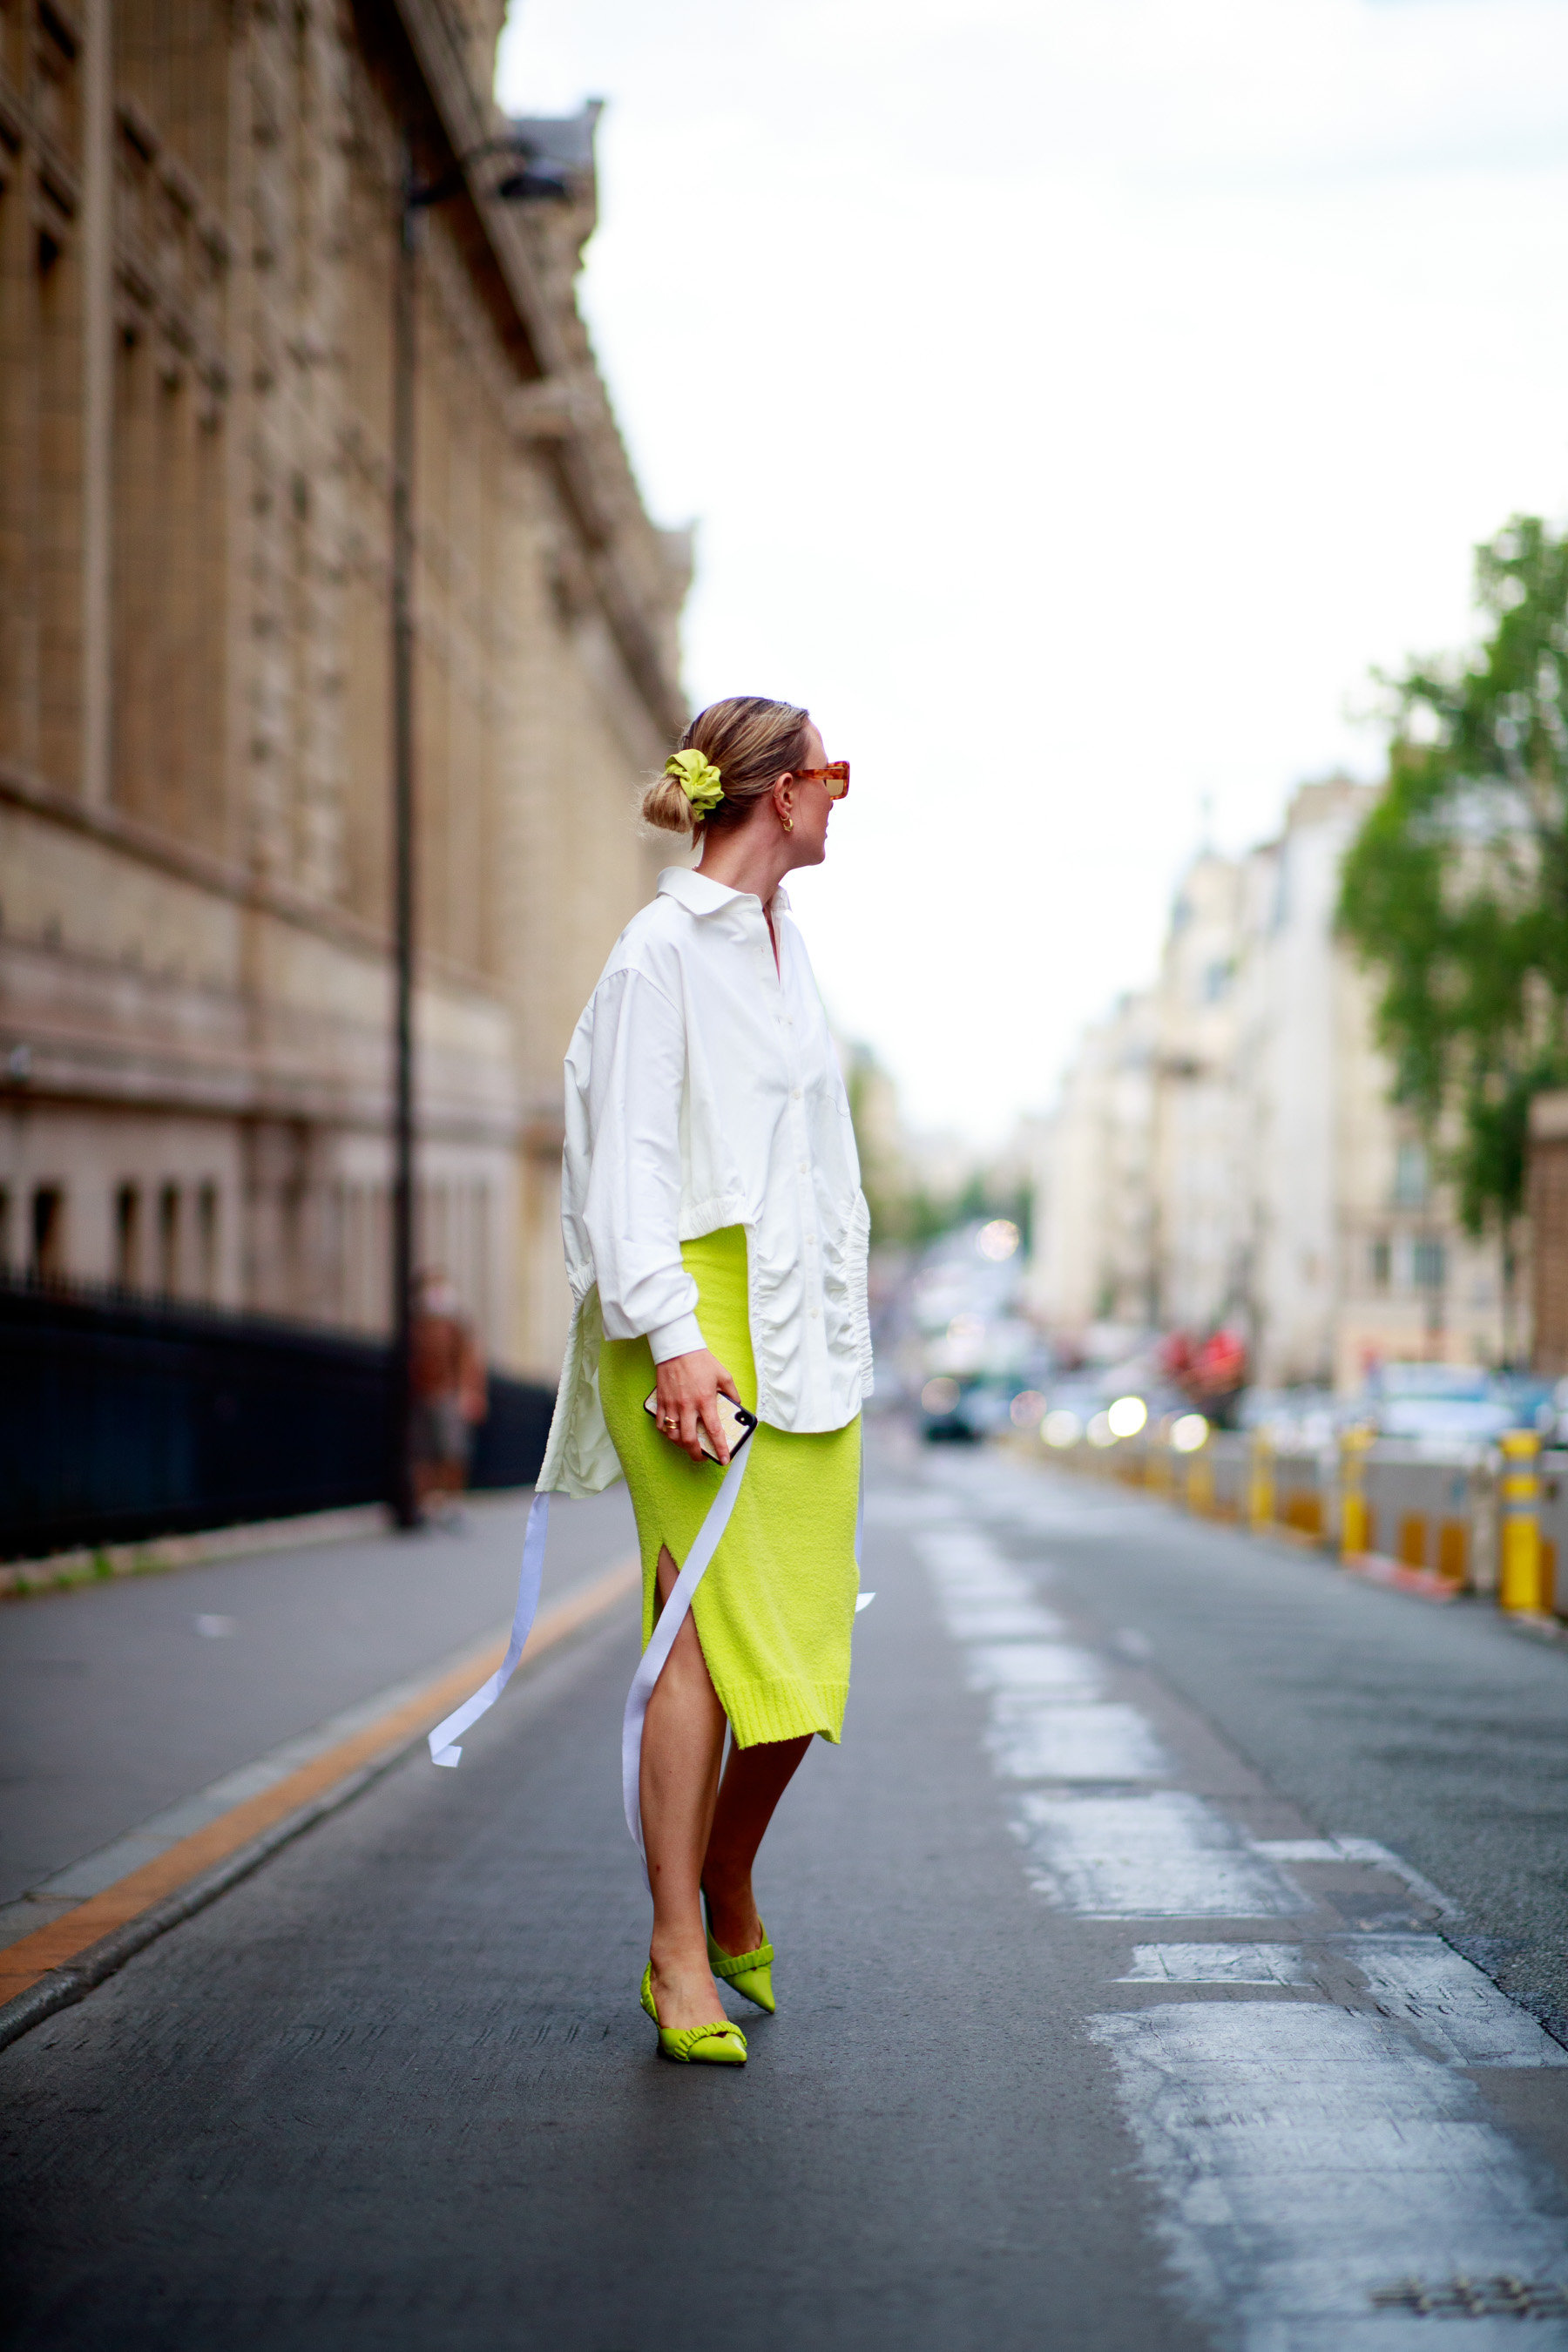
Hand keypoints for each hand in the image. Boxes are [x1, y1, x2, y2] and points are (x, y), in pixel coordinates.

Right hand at [655, 1349, 740, 1465]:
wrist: (678, 1348)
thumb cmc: (701, 1361)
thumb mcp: (723, 1375)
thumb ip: (731, 1392)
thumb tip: (736, 1405)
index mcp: (705, 1400)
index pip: (714, 1430)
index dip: (720, 1448)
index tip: (724, 1459)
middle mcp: (688, 1406)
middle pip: (689, 1440)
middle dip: (696, 1454)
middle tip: (702, 1457)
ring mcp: (672, 1405)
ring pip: (673, 1435)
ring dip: (680, 1445)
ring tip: (688, 1445)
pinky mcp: (662, 1401)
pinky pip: (661, 1424)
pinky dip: (666, 1432)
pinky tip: (672, 1433)